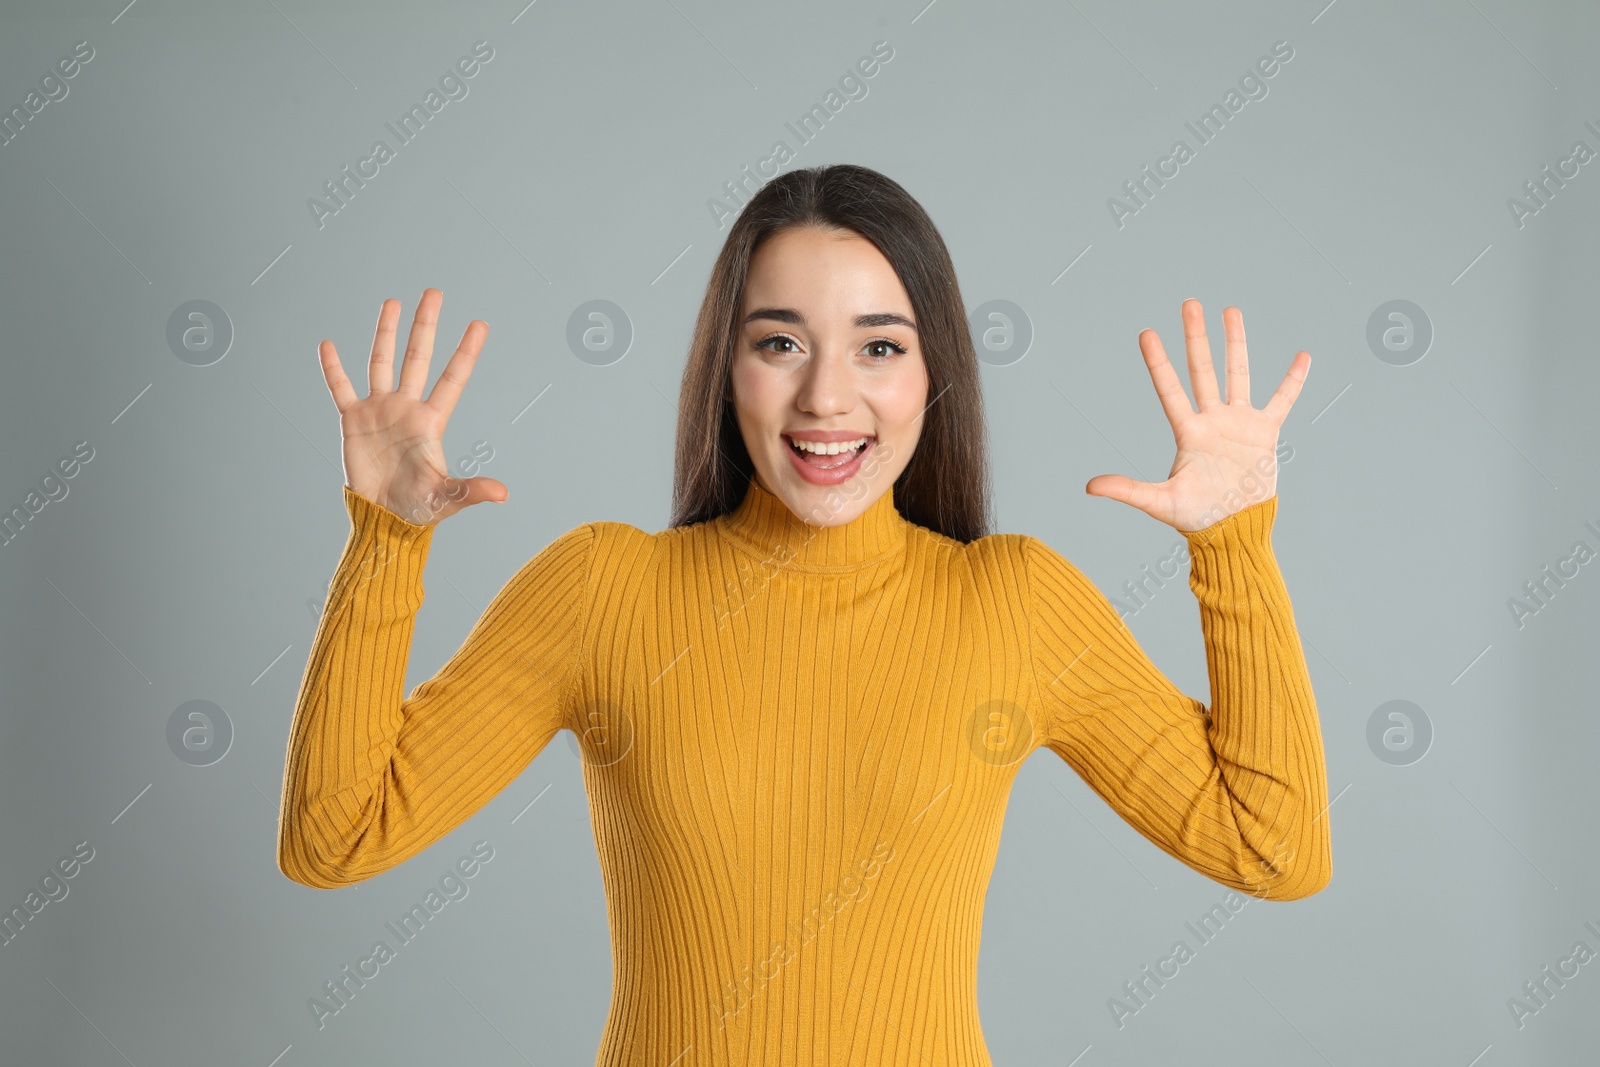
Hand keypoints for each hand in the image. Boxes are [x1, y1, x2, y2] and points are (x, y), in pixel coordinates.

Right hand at [318, 288, 506, 525]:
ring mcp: (379, 411)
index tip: (480, 324)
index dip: (466, 351)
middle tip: (434, 292)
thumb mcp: (446, 498)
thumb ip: (470, 490)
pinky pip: (340, 389)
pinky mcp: (353, 421)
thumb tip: (503, 494)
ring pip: (382, 362)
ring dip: (385, 332)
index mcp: (431, 421)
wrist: (383, 518)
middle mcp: (406, 408)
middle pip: (418, 357)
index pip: (453, 378)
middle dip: (426, 326)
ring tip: (392, 301)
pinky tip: (328, 345)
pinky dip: (333, 369)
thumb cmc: (418, 509)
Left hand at [1085, 299, 1308, 532]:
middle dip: (1195, 337)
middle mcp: (1211, 420)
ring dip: (1235, 343)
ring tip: (1230, 310)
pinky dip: (1292, 381)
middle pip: (1201, 370)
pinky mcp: (1265, 433)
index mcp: (1187, 432)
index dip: (1158, 362)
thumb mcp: (1161, 502)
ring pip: (1236, 374)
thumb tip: (1089, 487)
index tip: (1146, 333)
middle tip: (1189, 304)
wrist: (1234, 530)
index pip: (1169, 389)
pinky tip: (1301, 357)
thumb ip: (1128, 490)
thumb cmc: (1196, 518)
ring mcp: (1239, 424)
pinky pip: (1281, 401)